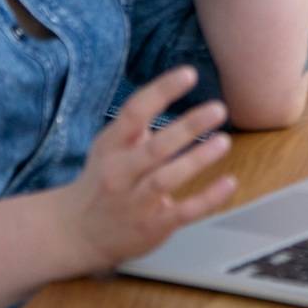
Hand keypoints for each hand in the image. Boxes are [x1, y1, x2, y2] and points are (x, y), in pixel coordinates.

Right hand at [56, 67, 236, 271]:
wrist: (77, 233)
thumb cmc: (104, 180)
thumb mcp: (110, 146)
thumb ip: (137, 121)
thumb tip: (172, 86)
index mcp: (111, 146)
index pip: (134, 112)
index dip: (161, 91)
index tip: (189, 73)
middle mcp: (120, 173)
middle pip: (154, 148)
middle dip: (188, 127)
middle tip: (218, 109)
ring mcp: (135, 202)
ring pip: (165, 179)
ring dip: (197, 160)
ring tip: (224, 141)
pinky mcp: (152, 226)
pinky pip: (183, 212)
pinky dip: (208, 198)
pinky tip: (229, 182)